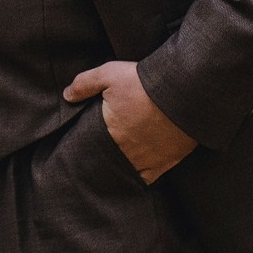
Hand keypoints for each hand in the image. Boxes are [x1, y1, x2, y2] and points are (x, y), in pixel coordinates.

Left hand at [64, 60, 196, 183]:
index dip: (86, 147)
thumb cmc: (145, 84)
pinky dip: (140, 177)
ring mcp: (147, 160)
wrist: (184, 93)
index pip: (91, 147)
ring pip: (126, 171)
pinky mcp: (166, 162)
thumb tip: (67, 95)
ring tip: (114, 164)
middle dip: (102, 158)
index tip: (82, 147)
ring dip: (119, 167)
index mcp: (110, 132)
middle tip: (98, 155)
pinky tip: (134, 174)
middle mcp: (127, 151)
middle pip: (108, 160)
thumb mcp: (109, 75)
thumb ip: (85, 84)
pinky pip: (148, 178)